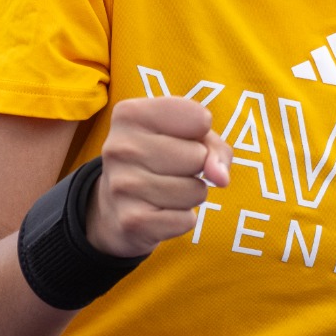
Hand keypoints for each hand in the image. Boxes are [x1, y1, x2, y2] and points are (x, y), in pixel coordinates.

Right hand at [85, 97, 230, 258]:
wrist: (114, 207)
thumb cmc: (159, 161)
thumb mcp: (186, 137)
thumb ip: (214, 147)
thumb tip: (221, 178)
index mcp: (130, 114)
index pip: (200, 119)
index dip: (200, 135)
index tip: (177, 140)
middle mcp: (120, 147)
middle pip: (198, 156)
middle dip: (195, 168)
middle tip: (169, 170)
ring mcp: (122, 185)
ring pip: (196, 190)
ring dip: (190, 195)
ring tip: (164, 191)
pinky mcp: (131, 221)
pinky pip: (186, 220)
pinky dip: (182, 219)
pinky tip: (159, 212)